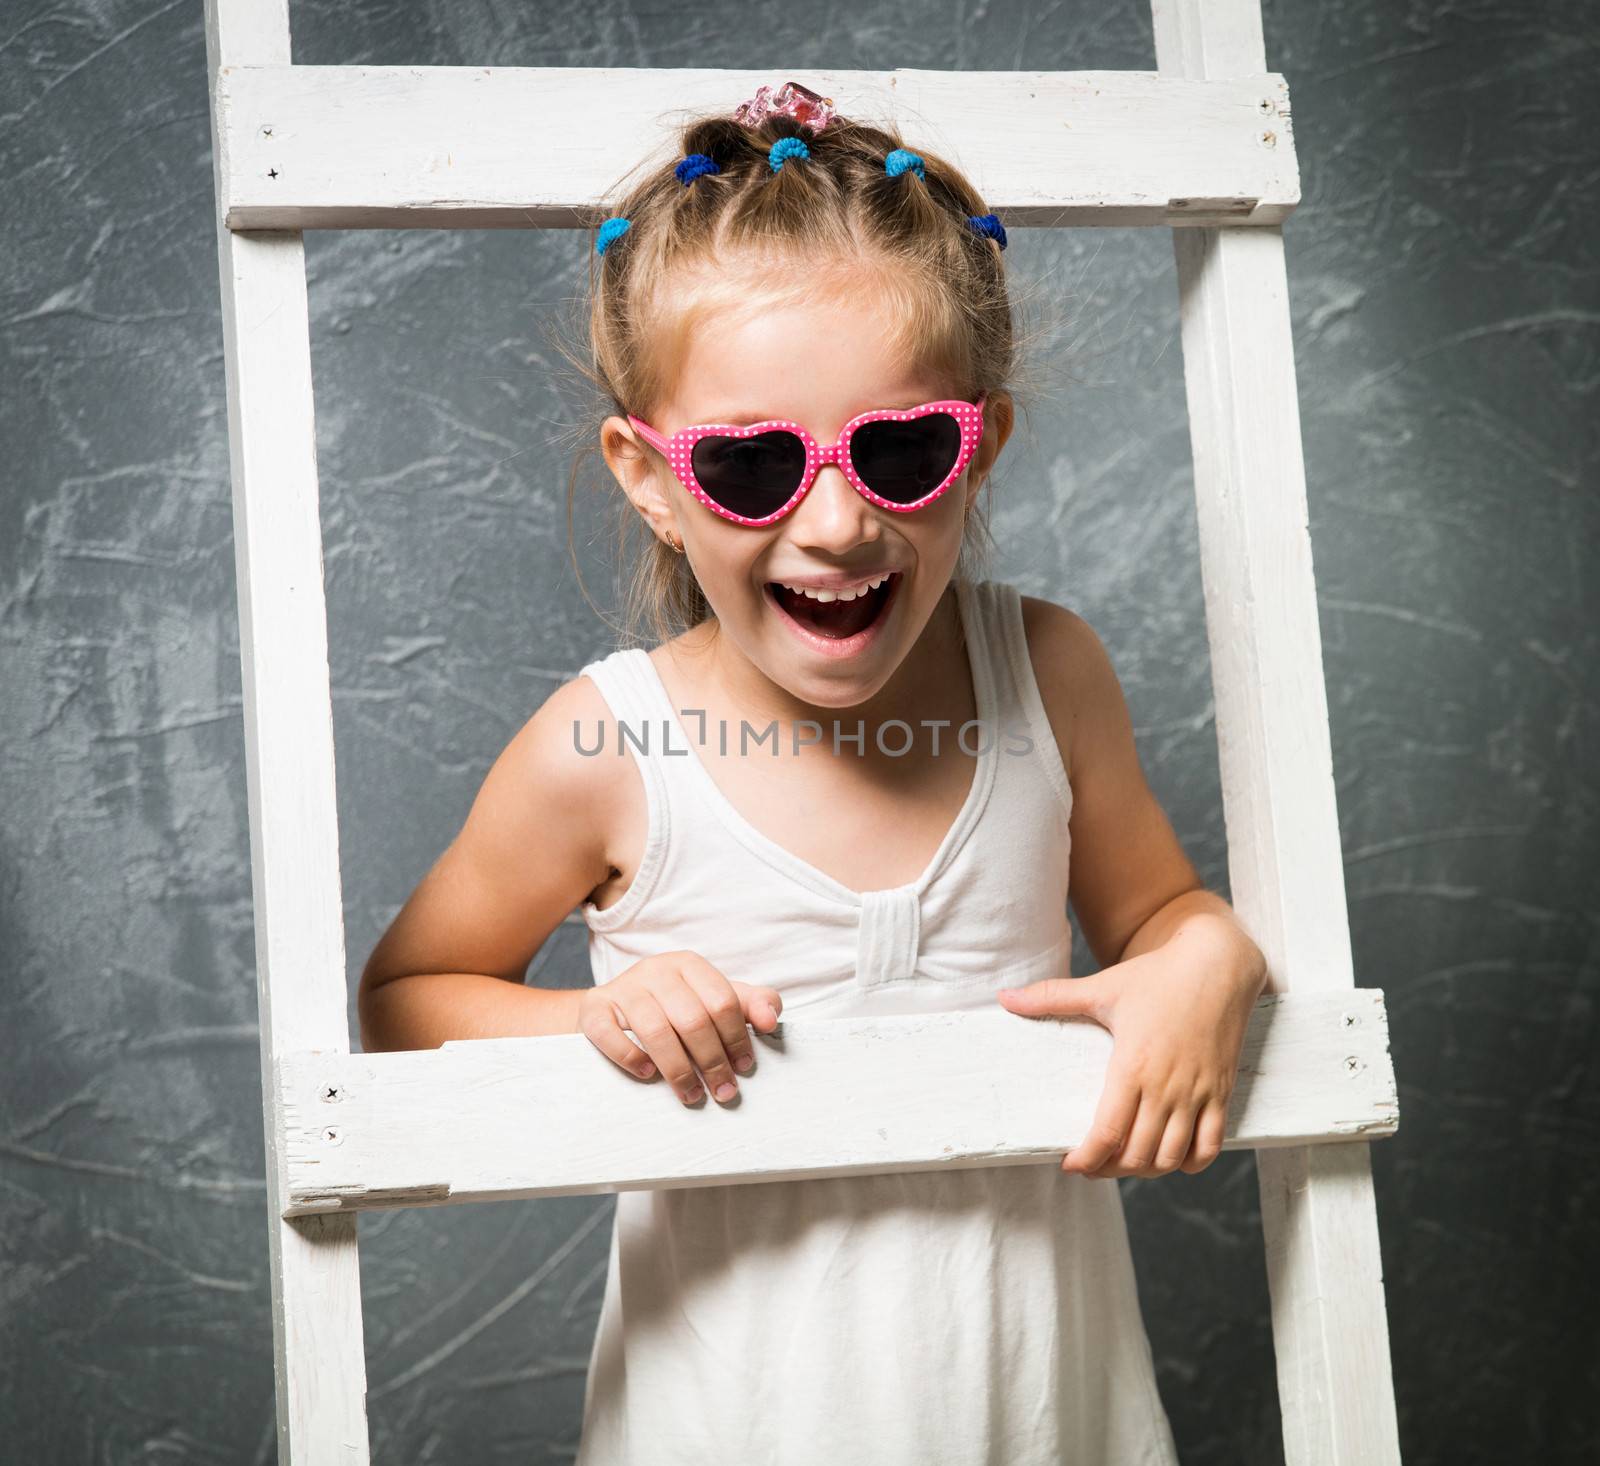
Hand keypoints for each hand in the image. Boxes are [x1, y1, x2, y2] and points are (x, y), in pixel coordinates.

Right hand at [578, 950, 782, 1106]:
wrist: (613, 1011)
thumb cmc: (673, 1009)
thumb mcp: (713, 1001)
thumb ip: (751, 1005)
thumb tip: (771, 1019)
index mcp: (689, 965)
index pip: (722, 1000)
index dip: (737, 1037)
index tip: (744, 1068)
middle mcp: (656, 970)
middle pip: (692, 1018)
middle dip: (713, 1061)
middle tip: (724, 1092)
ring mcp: (623, 987)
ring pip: (655, 1029)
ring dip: (678, 1069)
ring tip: (692, 1095)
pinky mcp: (594, 1007)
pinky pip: (609, 1033)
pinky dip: (630, 1057)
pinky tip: (648, 1074)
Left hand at [995, 938, 1263, 1178]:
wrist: (1217, 963)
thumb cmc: (1157, 976)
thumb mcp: (1102, 987)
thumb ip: (1051, 997)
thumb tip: (1004, 997)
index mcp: (1132, 1065)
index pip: (1107, 1134)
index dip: (1087, 1159)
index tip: (1070, 1164)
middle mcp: (1166, 1087)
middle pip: (1137, 1155)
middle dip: (1110, 1168)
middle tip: (1092, 1163)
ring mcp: (1197, 1093)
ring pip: (1171, 1158)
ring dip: (1146, 1170)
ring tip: (1125, 1161)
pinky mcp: (1221, 1093)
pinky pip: (1209, 1147)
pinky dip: (1189, 1163)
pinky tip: (1170, 1156)